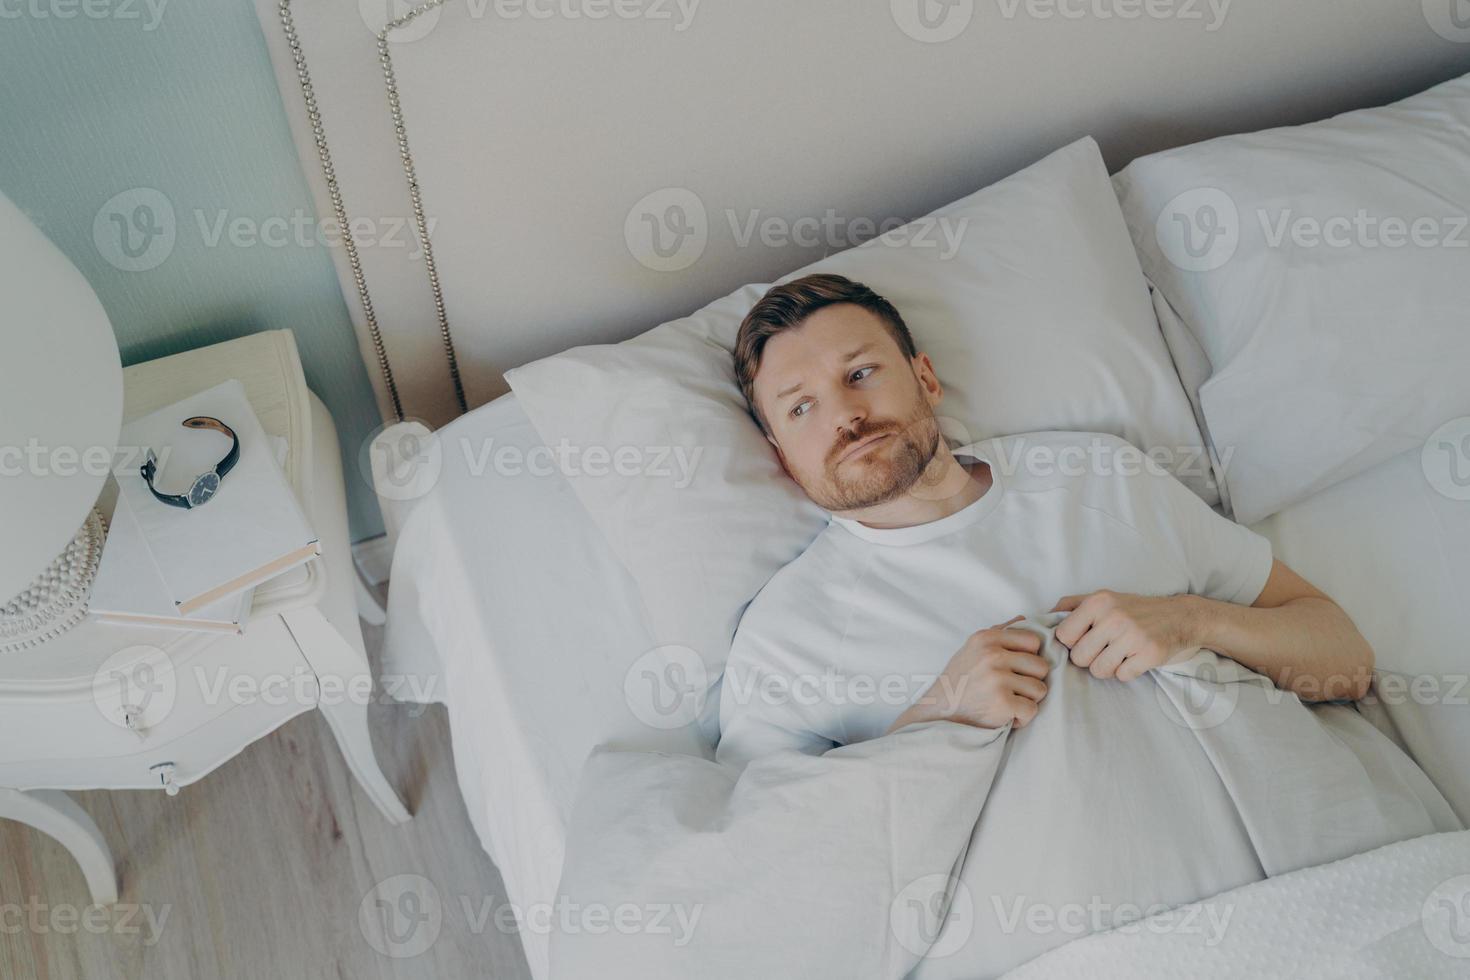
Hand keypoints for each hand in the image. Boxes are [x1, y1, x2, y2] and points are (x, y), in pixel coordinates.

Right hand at [886, 615, 1050, 733]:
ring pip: (1040, 689)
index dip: (1029, 656)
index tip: (1015, 668)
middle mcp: (992, 655)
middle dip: (1031, 680)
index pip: (1033, 641)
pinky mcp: (1002, 703)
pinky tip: (1007, 715)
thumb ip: (999, 632)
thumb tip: (1024, 618)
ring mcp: (997, 679)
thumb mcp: (973, 648)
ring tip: (1008, 701)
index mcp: (987, 638)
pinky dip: (1022, 717)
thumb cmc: (960, 680)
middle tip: (1012, 688)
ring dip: (1027, 700)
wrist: (940, 711)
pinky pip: (1032, 710)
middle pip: (1041, 666)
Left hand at [1050, 590, 1201, 681]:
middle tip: (1105, 648)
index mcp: (1098, 602)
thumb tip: (1041, 618)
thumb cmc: (1134, 610)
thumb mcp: (1103, 597)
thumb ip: (1071, 605)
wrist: (1180, 617)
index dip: (1072, 642)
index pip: (1063, 636)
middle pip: (1079, 657)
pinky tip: (1135, 658)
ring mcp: (1133, 636)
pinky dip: (1127, 671)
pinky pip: (1122, 676)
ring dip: (1107, 667)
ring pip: (1098, 670)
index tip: (1085, 639)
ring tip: (1120, 653)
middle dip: (1089, 657)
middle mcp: (1114, 617)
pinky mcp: (1150, 654)